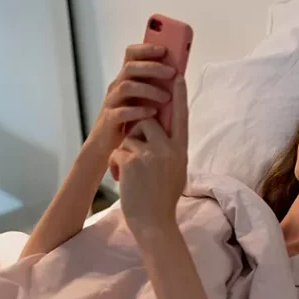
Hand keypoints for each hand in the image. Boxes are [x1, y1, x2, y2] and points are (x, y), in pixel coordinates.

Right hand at [86, 44, 175, 160]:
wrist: (108, 146)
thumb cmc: (130, 121)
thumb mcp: (144, 100)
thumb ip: (156, 87)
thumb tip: (179, 76)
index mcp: (126, 79)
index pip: (131, 55)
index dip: (146, 49)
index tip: (164, 49)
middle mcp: (117, 87)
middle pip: (130, 68)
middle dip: (153, 67)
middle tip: (172, 72)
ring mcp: (112, 103)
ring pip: (126, 87)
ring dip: (149, 89)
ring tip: (167, 97)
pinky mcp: (110, 120)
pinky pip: (121, 112)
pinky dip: (139, 111)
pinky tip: (152, 113)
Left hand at [109, 77, 188, 237]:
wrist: (154, 222)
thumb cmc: (163, 197)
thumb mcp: (176, 169)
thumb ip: (170, 147)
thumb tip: (158, 129)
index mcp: (181, 150)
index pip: (182, 116)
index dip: (179, 96)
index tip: (177, 76)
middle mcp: (168, 149)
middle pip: (149, 121)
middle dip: (138, 131)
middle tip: (137, 154)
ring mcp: (150, 154)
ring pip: (130, 136)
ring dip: (126, 151)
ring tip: (131, 172)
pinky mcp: (132, 161)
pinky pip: (118, 151)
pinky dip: (117, 165)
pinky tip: (123, 180)